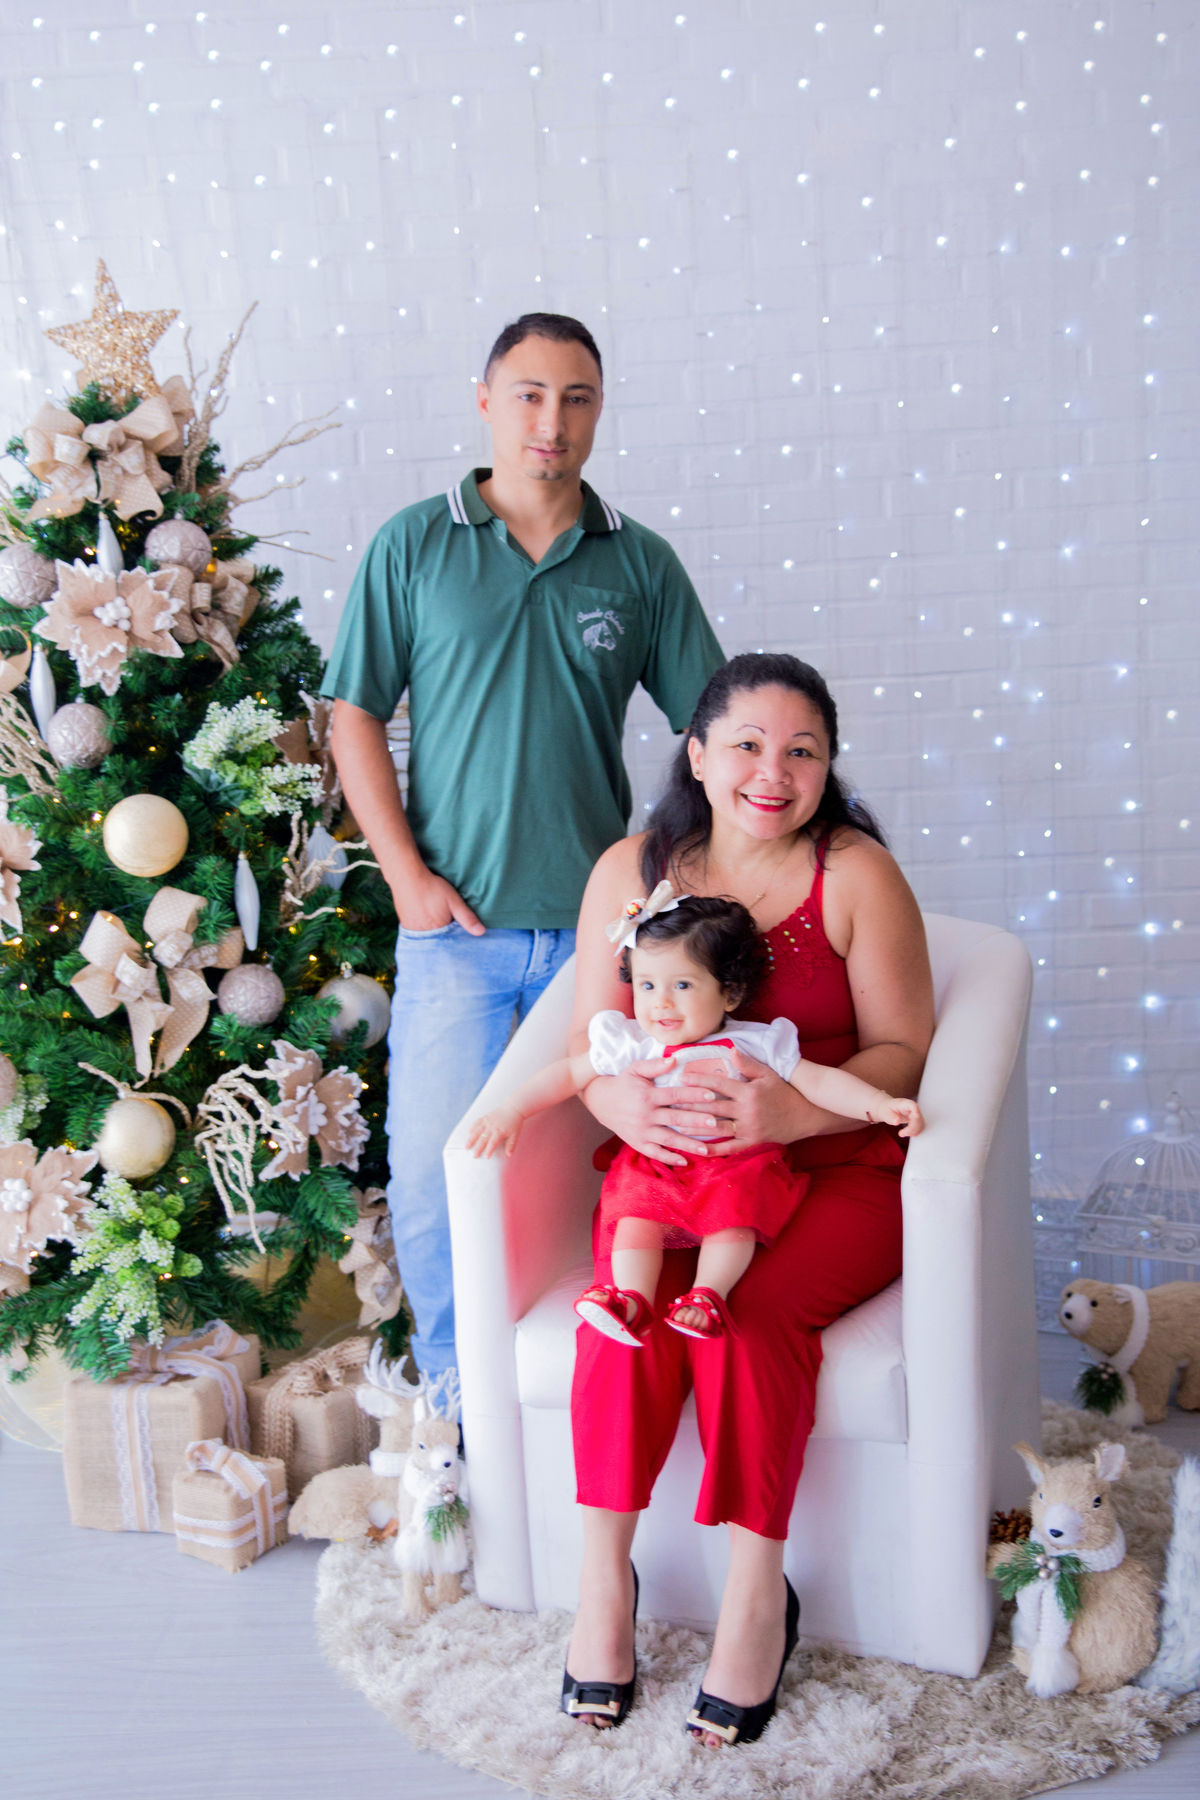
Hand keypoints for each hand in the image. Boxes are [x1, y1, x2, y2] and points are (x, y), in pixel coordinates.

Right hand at [391, 866, 483, 935]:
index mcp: (437, 930)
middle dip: (444, 936)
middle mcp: (423, 934)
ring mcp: (412, 930)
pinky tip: (425, 920)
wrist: (407, 877)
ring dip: (433, 933)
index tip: (457, 930)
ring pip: (427, 937)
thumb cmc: (431, 887)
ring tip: (436, 921)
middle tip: (445, 922)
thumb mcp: (453, 901)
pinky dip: (423, 929)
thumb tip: (481, 932)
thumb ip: (467, 917)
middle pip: (437, 941)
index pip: (450, 942)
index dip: (455, 936)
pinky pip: (416, 933)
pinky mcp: (404, 924)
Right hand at [465, 1106, 523, 1158]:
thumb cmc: (514, 1122)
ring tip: (466, 1147)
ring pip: (477, 1131)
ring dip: (471, 1139)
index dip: (489, 1150)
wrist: (512, 1108)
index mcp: (500, 1131)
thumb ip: (511, 1145)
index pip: (493, 1143)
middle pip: (483, 1139)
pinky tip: (468, 1135)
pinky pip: (476, 1123)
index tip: (486, 1157)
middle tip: (474, 1156)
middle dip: (478, 1148)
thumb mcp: (515, 1134)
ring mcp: (487, 1121)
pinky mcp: (484, 1117)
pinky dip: (471, 1129)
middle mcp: (492, 1127)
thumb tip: (509, 1155)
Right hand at [584, 1058, 718, 1168]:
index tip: (711, 1095)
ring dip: (687, 1144)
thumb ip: (655, 1066)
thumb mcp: (635, 1069)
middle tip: (715, 1123)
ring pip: (668, 1139)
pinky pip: (655, 1153)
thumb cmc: (624, 1083)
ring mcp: (641, 1131)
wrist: (601, 1102)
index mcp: (647, 1095)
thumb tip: (674, 1060)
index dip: (693, 1094)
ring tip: (706, 1149)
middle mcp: (645, 1115)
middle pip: (675, 1118)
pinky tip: (684, 1162)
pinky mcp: (637, 1143)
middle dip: (696, 1121)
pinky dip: (669, 1158)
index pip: (675, 1095)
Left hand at [680, 1048, 808, 1154]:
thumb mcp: (768, 1074)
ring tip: (676, 1123)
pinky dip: (714, 1150)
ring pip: (717, 1128)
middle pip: (713, 1107)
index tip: (683, 1077)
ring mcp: (749, 1129)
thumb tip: (729, 1051)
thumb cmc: (784, 1092)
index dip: (700, 1080)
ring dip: (696, 1126)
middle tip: (670, 1101)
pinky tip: (698, 1150)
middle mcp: (747, 1111)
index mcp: (749, 1091)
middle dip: (691, 1103)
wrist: (805, 1116)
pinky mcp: (752, 1143)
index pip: (719, 1084)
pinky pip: (730, 1148)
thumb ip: (748, 1064)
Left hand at [868, 1094, 923, 1137]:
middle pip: (917, 1118)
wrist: (888, 1109)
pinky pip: (920, 1126)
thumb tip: (896, 1122)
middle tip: (901, 1134)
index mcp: (903, 1104)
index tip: (917, 1115)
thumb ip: (890, 1117)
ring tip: (902, 1134)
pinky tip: (908, 1133)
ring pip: (920, 1123)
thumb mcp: (885, 1113)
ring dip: (913, 1131)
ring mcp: (915, 1114)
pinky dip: (915, 1132)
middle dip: (911, 1128)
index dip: (916, 1109)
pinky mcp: (916, 1120)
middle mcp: (911, 1108)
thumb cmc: (887, 1109)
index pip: (912, 1104)